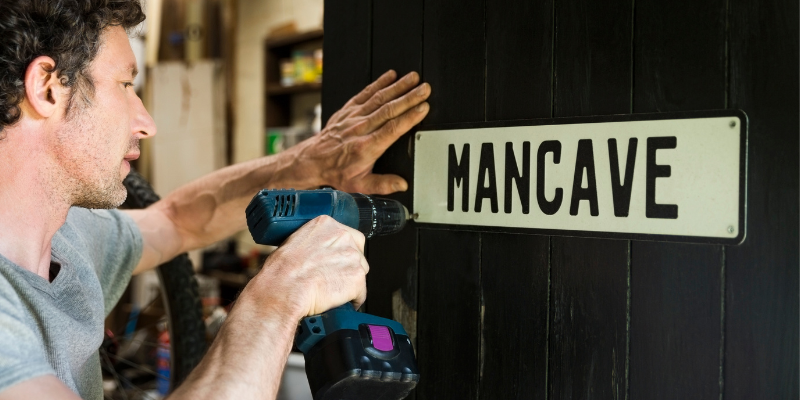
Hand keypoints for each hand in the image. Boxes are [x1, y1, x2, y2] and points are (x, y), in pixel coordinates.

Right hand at [242, 215, 368, 318]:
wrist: (283, 289)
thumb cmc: (281, 271)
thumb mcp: (293, 243)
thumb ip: (313, 242)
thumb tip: (317, 253)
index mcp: (326, 224)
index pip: (348, 236)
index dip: (343, 252)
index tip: (337, 260)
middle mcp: (343, 236)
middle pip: (357, 253)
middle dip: (348, 267)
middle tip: (333, 277)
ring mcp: (352, 256)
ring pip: (360, 272)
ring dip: (350, 283)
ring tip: (332, 291)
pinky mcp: (357, 277)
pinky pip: (361, 292)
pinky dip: (352, 299)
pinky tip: (338, 301)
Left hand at [287, 70, 430, 194]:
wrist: (313, 160)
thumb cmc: (337, 171)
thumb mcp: (360, 185)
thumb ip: (383, 185)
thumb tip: (402, 185)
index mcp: (366, 147)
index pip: (392, 129)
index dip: (409, 117)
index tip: (423, 108)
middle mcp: (360, 129)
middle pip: (389, 110)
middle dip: (409, 97)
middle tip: (425, 89)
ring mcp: (354, 117)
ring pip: (379, 98)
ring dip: (398, 86)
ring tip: (414, 78)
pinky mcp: (348, 109)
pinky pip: (365, 93)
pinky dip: (379, 82)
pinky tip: (391, 75)